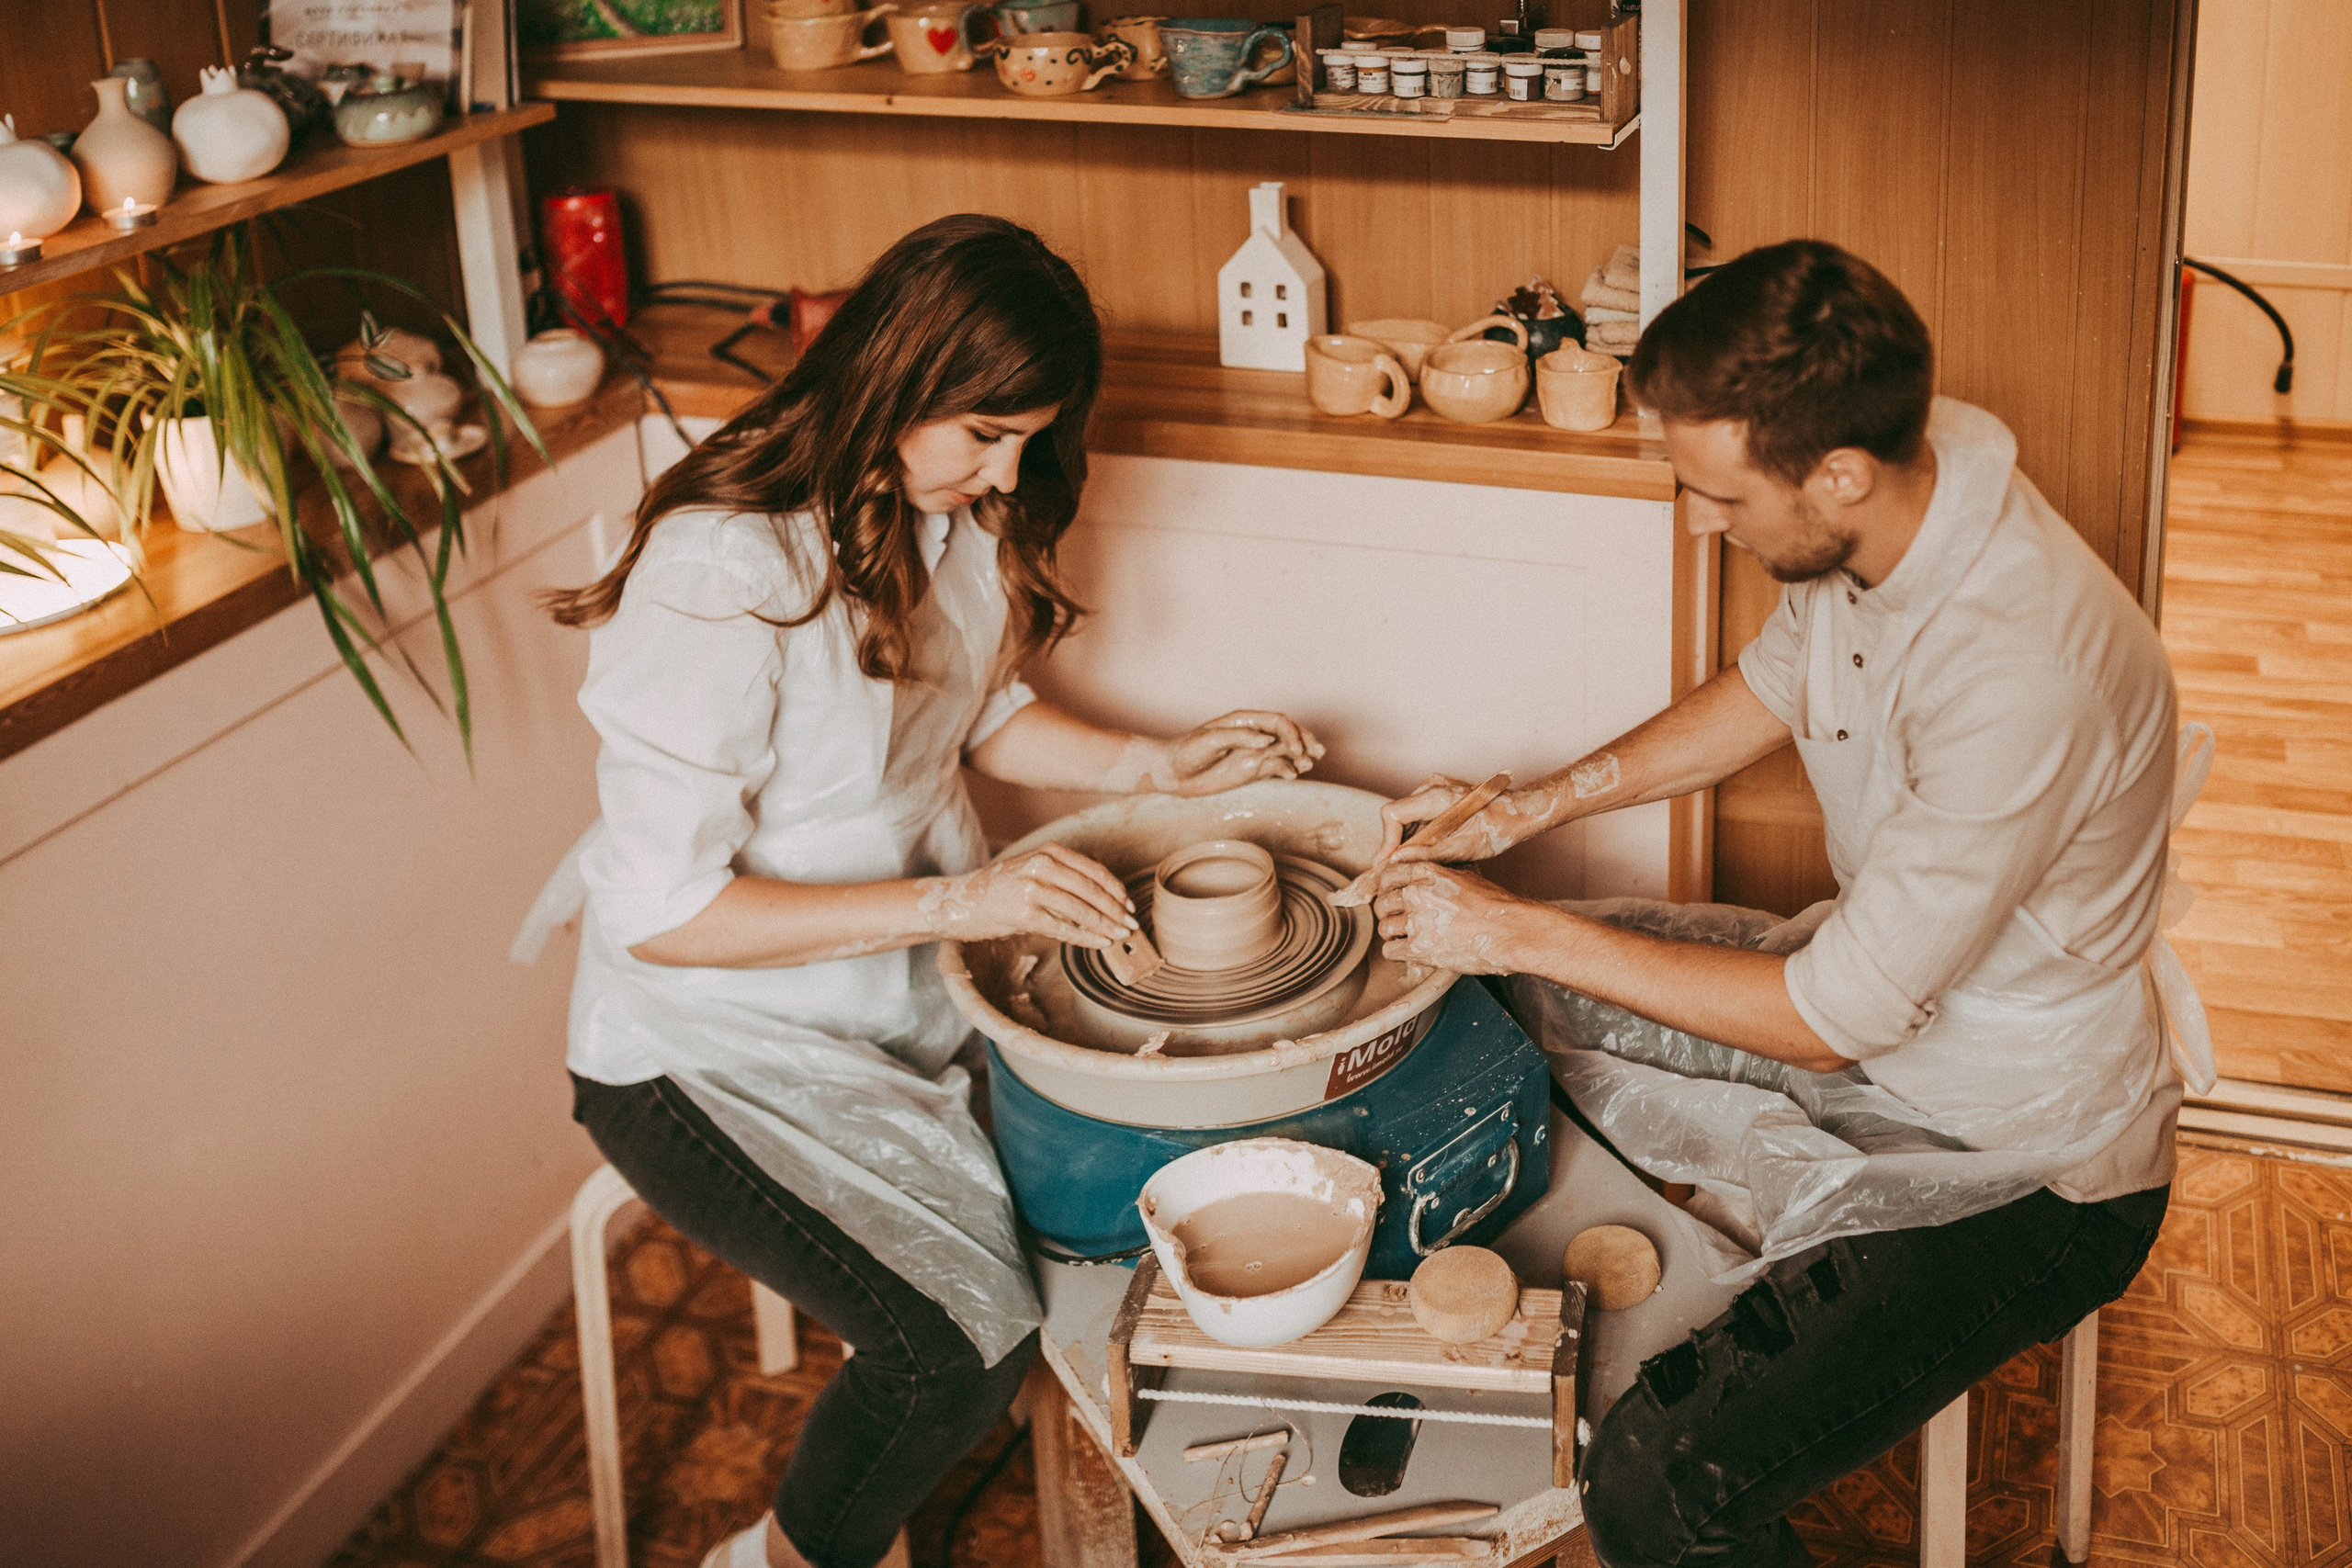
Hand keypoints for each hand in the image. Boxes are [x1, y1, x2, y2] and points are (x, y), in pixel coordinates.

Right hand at [921, 845, 1136, 948]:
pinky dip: (1086, 938)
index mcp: (1048, 852)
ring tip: (1120, 936)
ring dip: (1106, 926)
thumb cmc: (1000, 890)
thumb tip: (1103, 896)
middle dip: (1116, 910)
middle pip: (1092, 890)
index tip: (1129, 905)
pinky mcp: (1024, 913)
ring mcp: (1032, 889)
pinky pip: (1064, 928)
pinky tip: (1100, 944)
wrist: (960, 902)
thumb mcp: (1033, 870)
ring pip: (1081, 910)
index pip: (1094, 871)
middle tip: (1132, 925)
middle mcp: (1042, 865)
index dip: (1116, 890)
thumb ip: (1063, 875)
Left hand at [1160, 710, 1325, 795]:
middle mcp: (1253, 734)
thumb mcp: (1211, 741)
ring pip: (1286, 751)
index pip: (1278, 722)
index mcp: (1245, 721)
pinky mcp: (1251, 770)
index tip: (1295, 750)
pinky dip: (1287, 770)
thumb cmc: (1187, 752)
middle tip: (1317, 754)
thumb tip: (1268, 741)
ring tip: (1308, 766)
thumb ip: (1240, 738)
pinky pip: (1276, 768)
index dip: (1292, 733)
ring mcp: (1254, 752)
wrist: (1173, 773)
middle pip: (1288, 733)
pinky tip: (1292, 776)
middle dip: (1304, 741)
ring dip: (1300, 756)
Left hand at [1369, 861, 1540, 975]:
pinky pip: (1390, 951)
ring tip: (1407, 937)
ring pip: (1384, 928)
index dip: (1387, 888)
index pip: (1387, 876)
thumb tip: (1413, 869)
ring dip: (1393, 934)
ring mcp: (1416, 921)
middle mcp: (1416, 893)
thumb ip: (1434, 872)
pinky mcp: (1419, 948)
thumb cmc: (1494, 904)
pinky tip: (1410, 951)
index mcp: (1426, 872)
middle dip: (1388, 912)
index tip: (1392, 897)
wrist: (1511, 931)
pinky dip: (1397, 952)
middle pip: (1382, 903)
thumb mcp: (1463, 875)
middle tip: (1399, 920)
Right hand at [1377, 774, 1530, 866]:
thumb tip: (1396, 861)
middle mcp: (1432, 786)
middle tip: (1400, 867)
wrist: (1520, 811)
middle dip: (1397, 842)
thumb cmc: (1498, 829)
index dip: (1386, 840)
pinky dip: (1420, 831)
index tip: (1387, 862)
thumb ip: (1427, 854)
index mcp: (1437, 797)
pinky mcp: (1440, 790)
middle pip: (1398, 815)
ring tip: (1422, 858)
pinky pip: (1419, 812)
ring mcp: (1435, 785)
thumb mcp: (1463, 848)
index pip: (1393, 814)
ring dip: (1410, 838)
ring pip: (1407, 815)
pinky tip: (1433, 846)